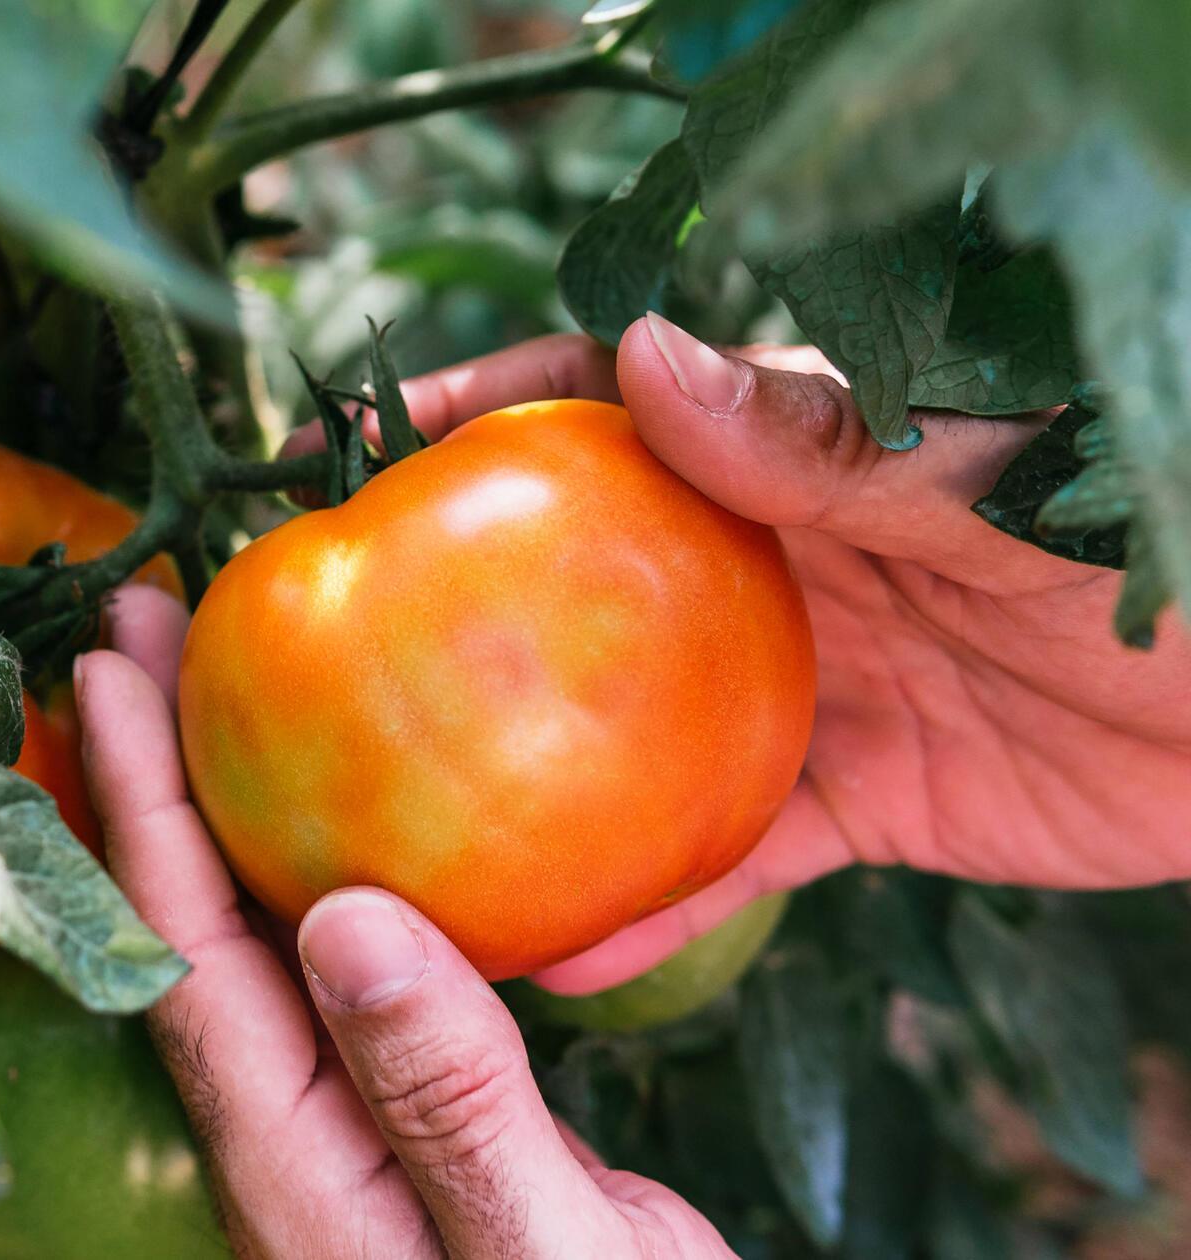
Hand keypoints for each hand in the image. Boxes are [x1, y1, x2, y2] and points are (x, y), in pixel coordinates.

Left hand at [74, 591, 735, 1257]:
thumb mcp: (547, 1251)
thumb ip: (449, 1098)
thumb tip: (346, 915)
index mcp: (296, 1167)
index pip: (182, 951)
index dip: (139, 798)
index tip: (109, 660)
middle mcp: (287, 1139)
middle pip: (184, 925)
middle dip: (151, 766)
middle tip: (139, 615)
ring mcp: (339, 1132)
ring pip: (246, 940)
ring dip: (222, 799)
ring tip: (223, 674)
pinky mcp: (400, 1125)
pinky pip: (326, 971)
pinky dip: (313, 863)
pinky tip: (349, 812)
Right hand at [282, 315, 1190, 993]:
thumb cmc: (1173, 552)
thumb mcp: (1009, 483)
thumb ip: (834, 441)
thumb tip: (640, 364)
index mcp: (805, 459)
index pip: (618, 410)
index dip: (491, 408)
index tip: (373, 436)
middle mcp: (778, 568)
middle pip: (583, 578)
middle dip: (460, 604)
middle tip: (336, 646)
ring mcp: (805, 688)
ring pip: (626, 731)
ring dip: (526, 772)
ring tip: (404, 818)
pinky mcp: (856, 801)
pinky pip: (724, 856)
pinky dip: (645, 902)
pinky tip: (556, 948)